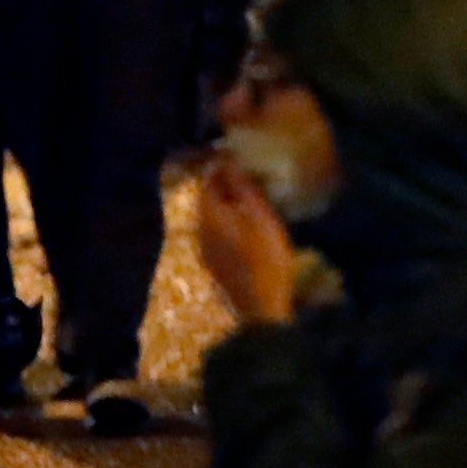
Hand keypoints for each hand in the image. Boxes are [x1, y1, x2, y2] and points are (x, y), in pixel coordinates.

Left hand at [191, 159, 302, 321]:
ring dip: (229, 209)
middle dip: (226, 189)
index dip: (224, 169)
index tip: (242, 162)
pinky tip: (247, 232)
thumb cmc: (265, 255)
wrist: (260, 305)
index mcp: (210, 214)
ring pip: (213, 220)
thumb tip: (226, 161)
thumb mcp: (260, 214)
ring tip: (252, 205)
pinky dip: (230, 227)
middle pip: (209, 201)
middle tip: (250, 181)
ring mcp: (206, 251)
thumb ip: (242, 187)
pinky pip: (219, 237)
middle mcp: (201, 229)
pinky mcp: (215, 266)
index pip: (209, 181)